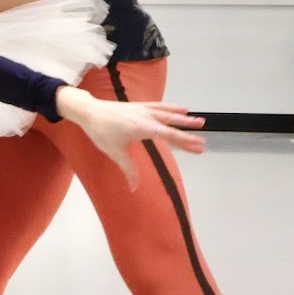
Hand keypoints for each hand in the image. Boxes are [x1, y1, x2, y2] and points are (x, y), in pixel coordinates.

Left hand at [53, 87, 205, 189]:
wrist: (89, 111)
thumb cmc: (101, 132)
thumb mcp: (114, 152)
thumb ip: (128, 169)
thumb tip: (134, 188)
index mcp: (142, 128)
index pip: (169, 136)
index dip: (185, 142)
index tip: (199, 147)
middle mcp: (146, 117)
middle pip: (172, 124)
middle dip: (189, 131)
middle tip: (204, 139)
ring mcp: (144, 109)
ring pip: (168, 113)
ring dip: (184, 117)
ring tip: (199, 121)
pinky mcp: (140, 106)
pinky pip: (160, 106)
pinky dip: (172, 107)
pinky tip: (181, 107)